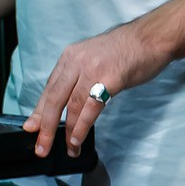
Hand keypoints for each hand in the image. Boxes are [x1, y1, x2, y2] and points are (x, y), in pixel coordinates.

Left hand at [23, 21, 167, 157]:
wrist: (152, 37)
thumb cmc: (127, 49)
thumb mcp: (94, 58)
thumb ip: (80, 75)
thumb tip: (69, 100)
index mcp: (71, 57)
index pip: (49, 88)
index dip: (39, 111)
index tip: (32, 128)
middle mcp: (77, 62)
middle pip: (54, 98)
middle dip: (45, 126)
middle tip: (40, 146)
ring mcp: (93, 70)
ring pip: (71, 105)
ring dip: (67, 131)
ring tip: (67, 149)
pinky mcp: (110, 79)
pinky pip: (90, 108)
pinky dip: (82, 127)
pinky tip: (78, 139)